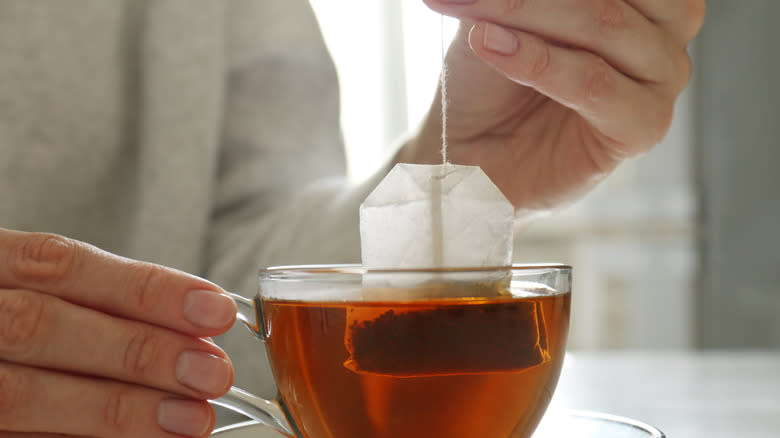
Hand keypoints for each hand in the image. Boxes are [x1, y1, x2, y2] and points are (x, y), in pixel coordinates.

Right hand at [0, 229, 236, 436]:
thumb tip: (197, 332)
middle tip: (212, 373)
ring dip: (118, 410)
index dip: (144, 289)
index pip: (65, 266)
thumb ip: (103, 303)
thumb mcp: (42, 289)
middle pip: (45, 327)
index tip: (215, 311)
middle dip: (137, 351)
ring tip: (191, 419)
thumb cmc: (14, 311)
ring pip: (23, 394)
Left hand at [402, 0, 704, 220]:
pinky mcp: (643, 126)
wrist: (472, 154)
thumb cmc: (488, 79)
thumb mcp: (497, 14)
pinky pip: (594, 83)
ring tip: (477, 24)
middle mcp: (666, 25)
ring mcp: (662, 76)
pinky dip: (539, 62)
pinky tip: (491, 47)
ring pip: (607, 23)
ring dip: (528, 12)